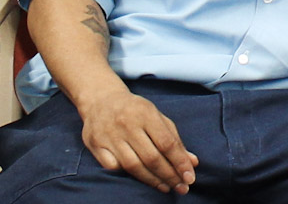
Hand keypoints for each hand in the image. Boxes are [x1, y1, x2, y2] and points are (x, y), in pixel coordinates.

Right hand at [75, 88, 198, 193]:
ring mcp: (110, 135)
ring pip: (133, 166)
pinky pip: (113, 167)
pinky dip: (127, 175)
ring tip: (166, 187)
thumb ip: (174, 139)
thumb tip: (192, 162)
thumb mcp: (156, 116)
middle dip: (169, 175)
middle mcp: (127, 124)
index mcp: (145, 113)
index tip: (190, 177)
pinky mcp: (96, 145)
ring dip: (152, 180)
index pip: (166, 143)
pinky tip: (140, 179)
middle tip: (181, 187)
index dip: (180, 162)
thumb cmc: (135, 110)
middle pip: (151, 157)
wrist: (101, 99)